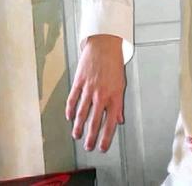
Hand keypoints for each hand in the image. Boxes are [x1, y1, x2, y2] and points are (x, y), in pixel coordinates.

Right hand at [65, 34, 125, 151]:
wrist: (104, 44)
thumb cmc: (114, 63)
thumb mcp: (122, 84)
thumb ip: (119, 104)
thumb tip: (119, 120)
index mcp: (114, 96)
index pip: (110, 123)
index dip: (106, 137)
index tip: (102, 147)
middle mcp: (101, 94)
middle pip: (94, 122)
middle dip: (90, 137)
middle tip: (88, 146)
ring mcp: (89, 89)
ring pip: (81, 114)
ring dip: (78, 127)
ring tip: (77, 136)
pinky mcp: (79, 82)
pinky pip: (73, 100)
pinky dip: (70, 110)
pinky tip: (70, 117)